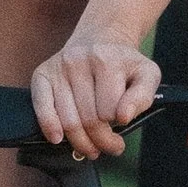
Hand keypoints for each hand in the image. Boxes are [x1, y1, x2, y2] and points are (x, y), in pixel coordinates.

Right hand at [32, 34, 161, 161]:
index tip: (122, 130)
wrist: (100, 38)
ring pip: (68, 120)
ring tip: (91, 148)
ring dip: (80, 142)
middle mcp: (79, 61)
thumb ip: (143, 97)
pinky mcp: (42, 74)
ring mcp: (59, 67)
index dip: (117, 126)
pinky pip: (41, 106)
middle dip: (100, 141)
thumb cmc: (124, 64)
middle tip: (109, 147)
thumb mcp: (146, 75)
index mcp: (107, 60)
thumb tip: (123, 117)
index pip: (109, 111)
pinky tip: (57, 138)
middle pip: (89, 119)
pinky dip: (48, 126)